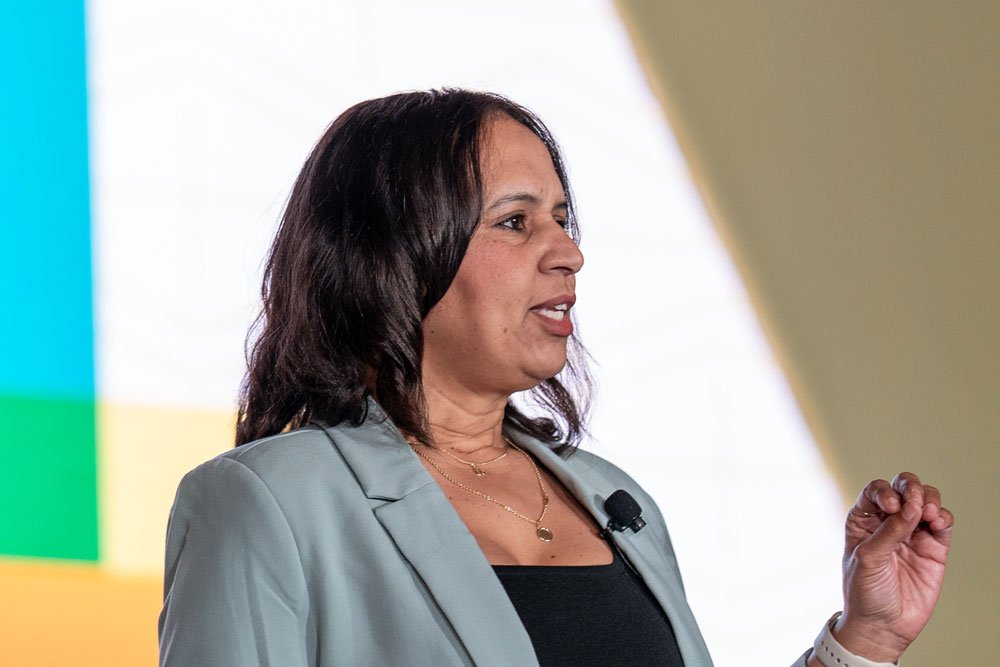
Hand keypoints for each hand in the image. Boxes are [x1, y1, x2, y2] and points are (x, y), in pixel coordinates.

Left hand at [833, 472, 953, 662]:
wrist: (882, 625)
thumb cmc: (865, 591)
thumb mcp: (869, 558)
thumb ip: (890, 531)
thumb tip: (911, 506)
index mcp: (864, 520)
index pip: (876, 491)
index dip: (885, 491)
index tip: (891, 506)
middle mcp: (888, 522)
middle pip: (903, 488)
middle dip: (910, 486)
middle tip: (915, 500)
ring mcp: (912, 533)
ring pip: (926, 501)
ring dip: (929, 499)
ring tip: (928, 512)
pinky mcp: (934, 548)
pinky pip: (942, 523)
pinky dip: (943, 517)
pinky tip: (937, 522)